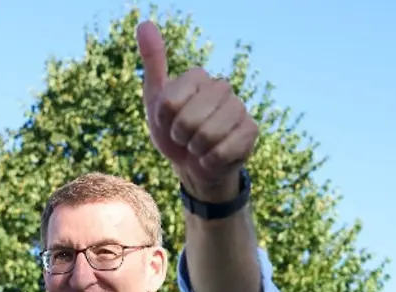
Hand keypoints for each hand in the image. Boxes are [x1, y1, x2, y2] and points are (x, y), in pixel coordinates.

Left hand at [137, 20, 256, 199]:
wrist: (192, 164)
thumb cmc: (172, 130)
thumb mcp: (156, 99)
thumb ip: (153, 62)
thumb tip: (144, 23)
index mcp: (199, 77)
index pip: (169, 102)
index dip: (163, 119)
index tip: (168, 121)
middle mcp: (223, 87)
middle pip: (188, 120)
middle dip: (180, 136)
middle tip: (184, 136)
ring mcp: (240, 108)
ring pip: (207, 136)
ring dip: (195, 150)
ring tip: (198, 146)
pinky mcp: (251, 130)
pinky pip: (222, 151)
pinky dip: (210, 160)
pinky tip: (212, 156)